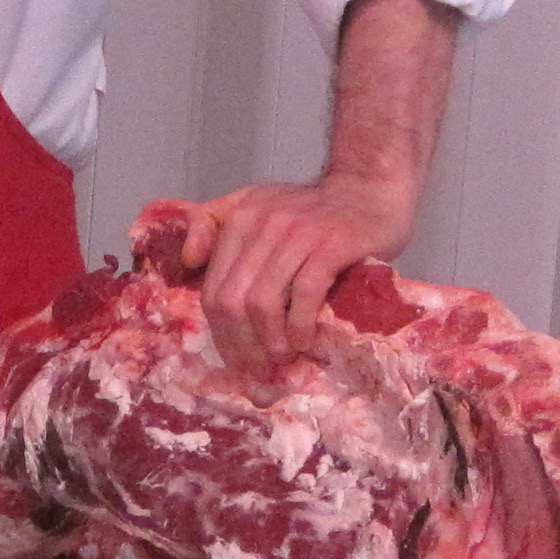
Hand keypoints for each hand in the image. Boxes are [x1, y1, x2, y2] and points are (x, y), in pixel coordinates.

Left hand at [180, 171, 417, 377]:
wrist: (371, 189)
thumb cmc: (313, 209)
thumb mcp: (257, 204)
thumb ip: (214, 222)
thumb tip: (188, 261)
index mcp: (240, 218)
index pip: (214, 289)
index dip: (221, 332)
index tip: (236, 359)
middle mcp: (263, 223)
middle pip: (233, 300)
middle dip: (241, 344)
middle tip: (258, 369)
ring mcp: (297, 233)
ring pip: (263, 301)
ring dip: (269, 341)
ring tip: (280, 360)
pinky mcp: (331, 245)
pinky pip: (303, 294)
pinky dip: (299, 326)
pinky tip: (302, 342)